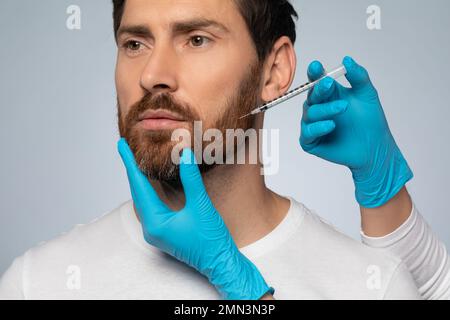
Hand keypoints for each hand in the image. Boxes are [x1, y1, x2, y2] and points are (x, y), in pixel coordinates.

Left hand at [118, 138, 273, 298]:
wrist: (221, 262)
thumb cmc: (211, 240)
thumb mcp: (202, 206)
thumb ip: (191, 180)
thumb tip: (184, 155)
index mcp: (155, 223)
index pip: (138, 186)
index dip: (130, 163)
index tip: (121, 145)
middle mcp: (151, 228)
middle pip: (137, 192)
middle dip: (132, 169)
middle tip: (126, 148)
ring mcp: (157, 231)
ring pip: (143, 199)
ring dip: (140, 180)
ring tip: (135, 161)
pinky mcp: (165, 231)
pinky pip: (151, 206)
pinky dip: (149, 190)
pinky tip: (151, 182)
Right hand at [299, 56, 412, 207]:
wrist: (375, 148)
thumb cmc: (370, 122)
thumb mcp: (367, 95)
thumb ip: (358, 76)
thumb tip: (346, 59)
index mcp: (329, 95)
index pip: (316, 80)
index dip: (315, 73)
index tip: (317, 66)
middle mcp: (318, 108)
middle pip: (311, 95)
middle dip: (319, 89)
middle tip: (329, 85)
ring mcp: (313, 125)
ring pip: (310, 113)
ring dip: (325, 109)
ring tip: (343, 109)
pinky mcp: (310, 141)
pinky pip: (307, 132)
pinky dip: (318, 127)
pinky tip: (332, 125)